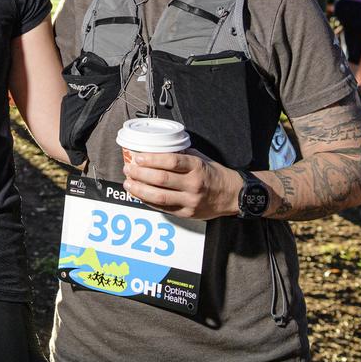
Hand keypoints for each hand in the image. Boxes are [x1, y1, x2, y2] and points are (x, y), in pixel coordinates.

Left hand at [121, 148, 238, 219]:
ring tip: (128, 183)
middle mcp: (194, 185)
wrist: (232, 195)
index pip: (171, 162)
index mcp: (196, 167)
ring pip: (159, 196)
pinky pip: (163, 208)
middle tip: (128, 169)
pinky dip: (147, 200)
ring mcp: (190, 201)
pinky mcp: (187, 213)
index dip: (151, 159)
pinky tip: (138, 194)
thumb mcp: (200, 158)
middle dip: (140, 174)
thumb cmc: (212, 174)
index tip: (138, 157)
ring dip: (139, 189)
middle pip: (161, 179)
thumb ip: (180, 154)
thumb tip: (155, 147)